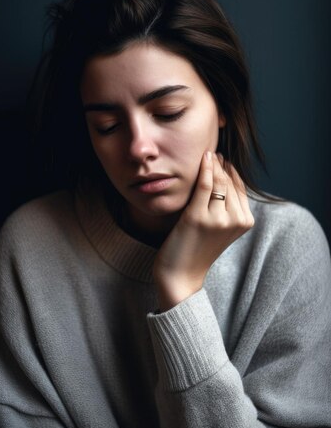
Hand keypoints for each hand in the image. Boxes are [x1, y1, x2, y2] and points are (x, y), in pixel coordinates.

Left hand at [153, 151, 254, 311]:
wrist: (181, 274)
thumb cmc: (197, 247)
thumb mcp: (219, 227)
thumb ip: (227, 206)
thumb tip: (225, 176)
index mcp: (245, 222)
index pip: (240, 188)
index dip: (231, 171)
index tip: (221, 159)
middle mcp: (235, 220)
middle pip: (229, 182)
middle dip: (221, 165)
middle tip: (212, 152)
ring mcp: (217, 220)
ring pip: (219, 181)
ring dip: (212, 164)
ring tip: (206, 155)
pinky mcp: (197, 218)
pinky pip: (205, 186)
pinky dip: (205, 169)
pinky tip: (204, 158)